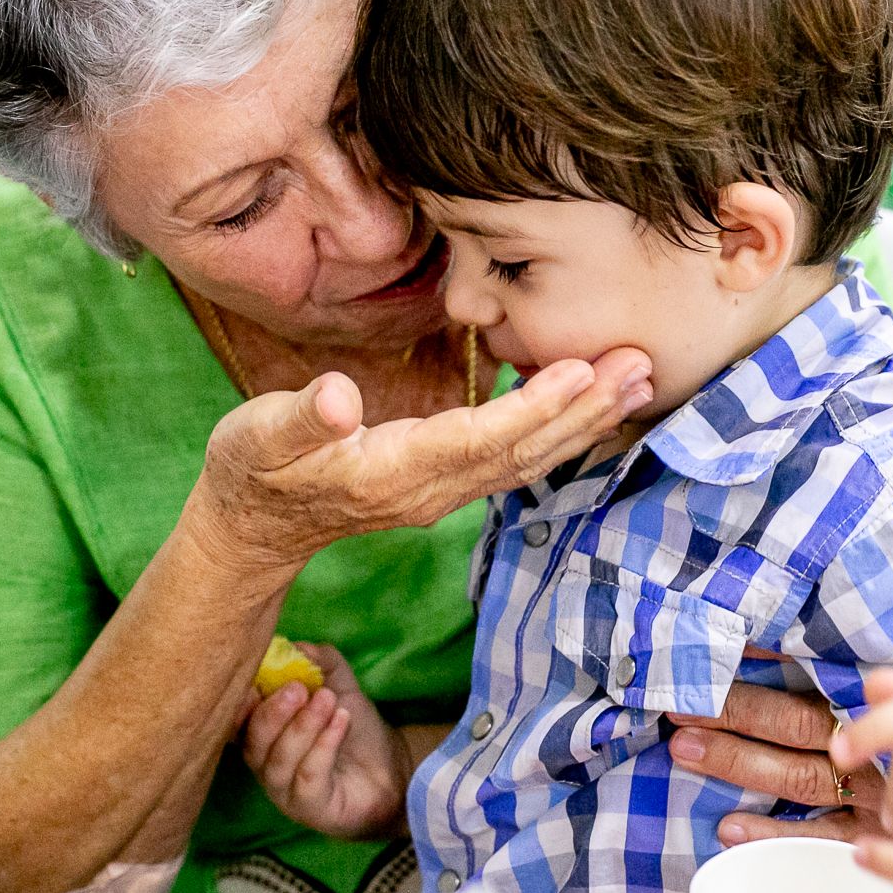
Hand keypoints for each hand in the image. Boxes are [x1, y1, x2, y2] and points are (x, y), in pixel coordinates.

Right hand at [185, 350, 652, 582]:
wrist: (254, 526)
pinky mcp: (447, 483)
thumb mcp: (257, 438)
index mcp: (390, 473)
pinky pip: (516, 459)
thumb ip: (297, 418)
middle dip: (584, 411)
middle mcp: (430, 489)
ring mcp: (443, 492)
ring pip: (529, 459)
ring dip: (585, 421)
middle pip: (522, 452)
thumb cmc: (252, 470)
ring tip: (637, 380)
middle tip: (641, 366)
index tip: (581, 371)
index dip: (531, 408)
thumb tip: (336, 398)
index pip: (475, 439)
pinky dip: (560, 429)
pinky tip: (592, 401)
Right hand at [241, 644, 408, 840]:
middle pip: (254, 742)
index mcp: (264, 738)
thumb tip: (299, 646)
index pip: (238, 723)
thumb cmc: (354, 731)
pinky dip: (323, 747)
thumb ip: (321, 664)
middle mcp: (267, 767)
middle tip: (299, 688)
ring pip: (280, 761)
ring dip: (303, 726)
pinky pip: (308, 778)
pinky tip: (340, 722)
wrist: (394, 769)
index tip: (259, 677)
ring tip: (328, 701)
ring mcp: (286, 793)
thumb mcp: (339, 687)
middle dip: (273, 712)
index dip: (242, 702)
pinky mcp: (312, 810)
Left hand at [665, 652, 884, 844]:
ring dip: (739, 763)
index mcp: (872, 704)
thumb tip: (754, 640)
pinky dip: (769, 833)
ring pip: (800, 777)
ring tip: (686, 750)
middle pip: (798, 724)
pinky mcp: (866, 840)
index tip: (717, 652)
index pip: (815, 674)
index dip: (768, 658)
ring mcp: (873, 795)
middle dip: (736, 714)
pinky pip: (813, 840)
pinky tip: (728, 827)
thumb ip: (833, 670)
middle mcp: (874, 746)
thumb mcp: (881, 699)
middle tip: (681, 708)